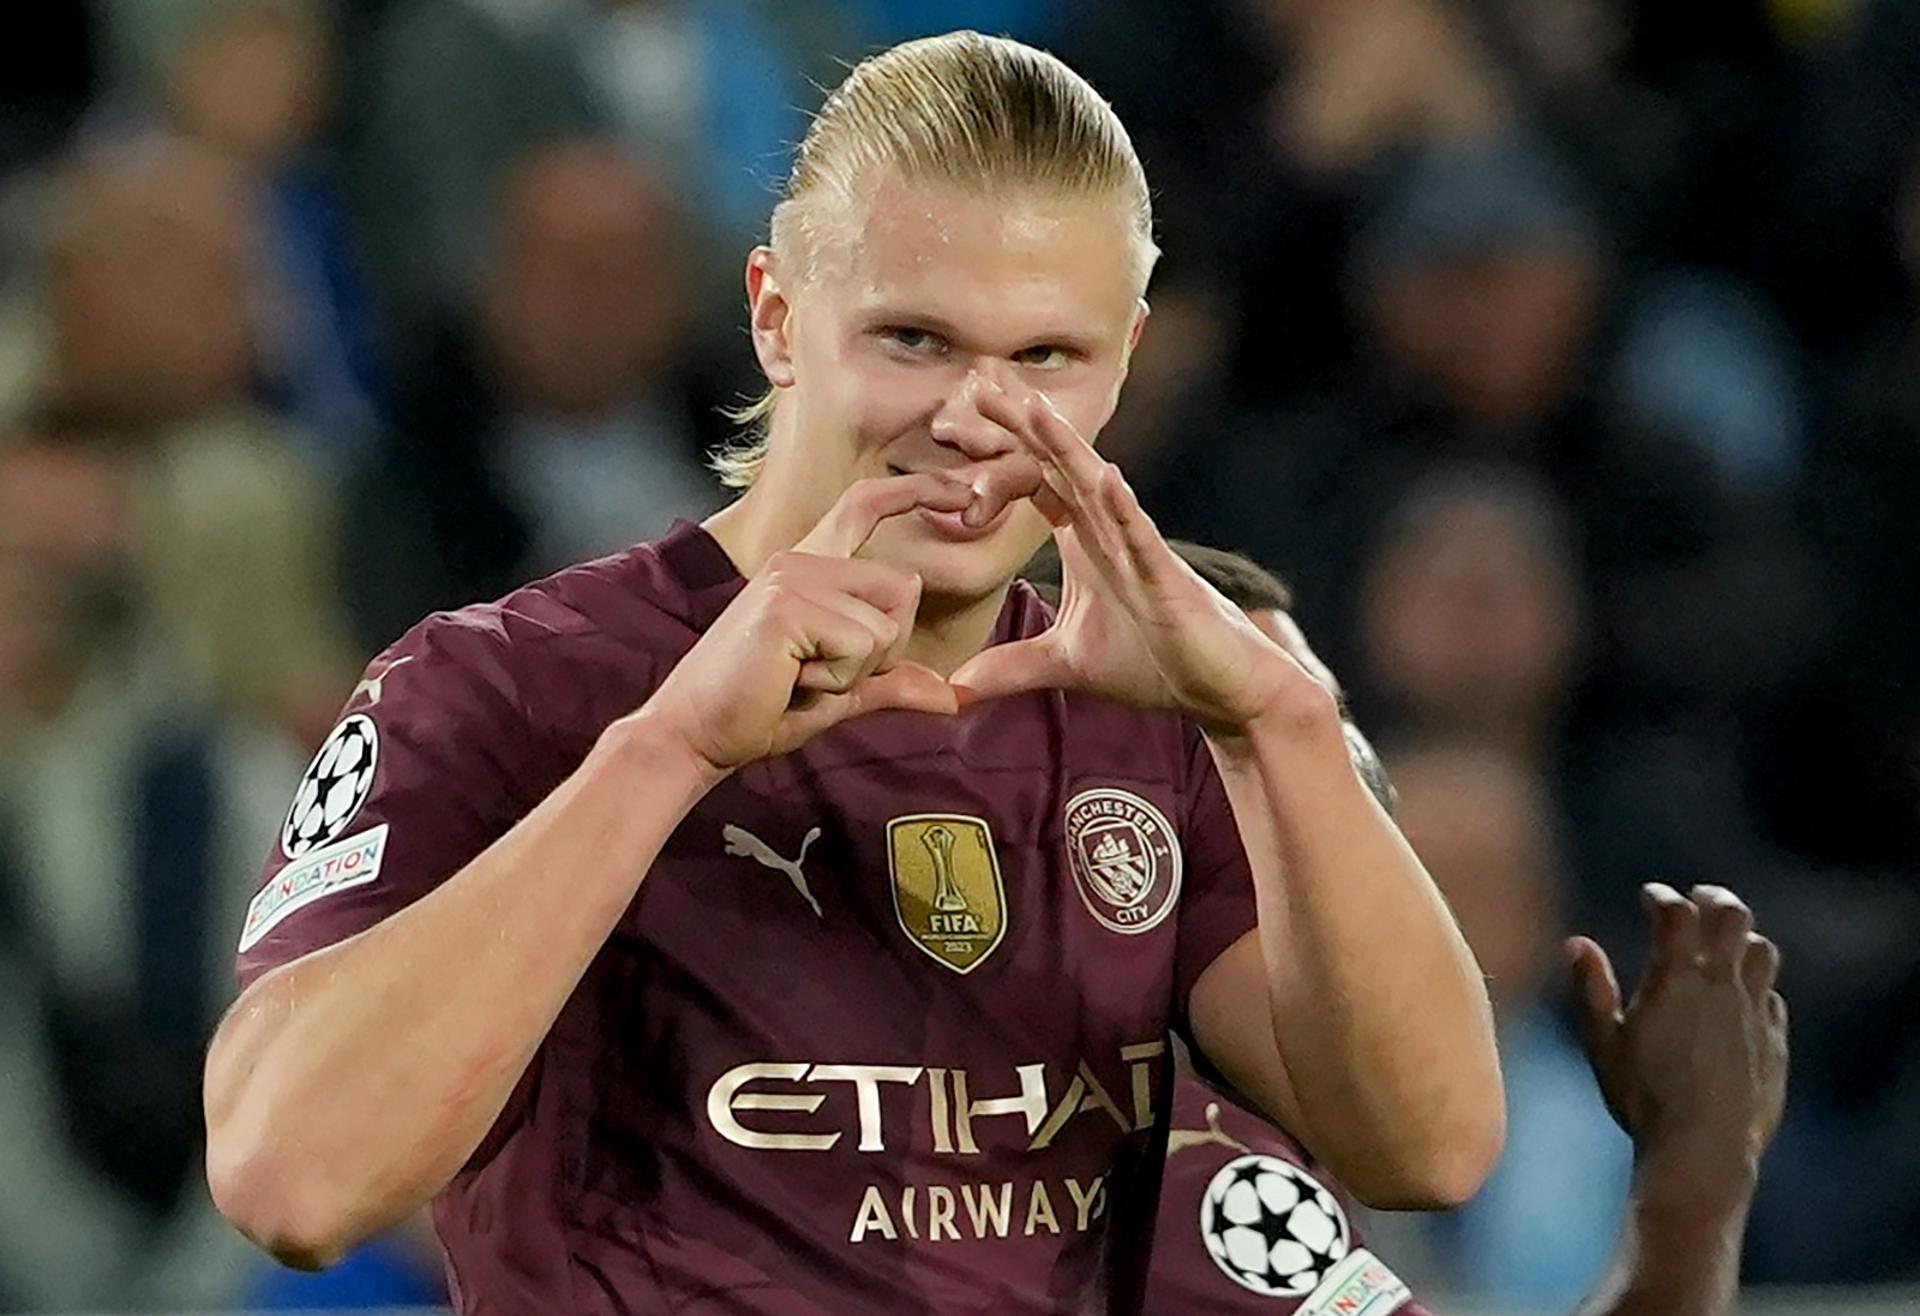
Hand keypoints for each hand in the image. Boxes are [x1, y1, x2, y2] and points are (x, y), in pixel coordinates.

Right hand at [643, 474, 970, 773]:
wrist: (694, 735)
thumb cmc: (759, 710)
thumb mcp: (839, 693)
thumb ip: (891, 682)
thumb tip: (953, 696)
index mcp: (809, 567)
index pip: (864, 505)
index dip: (917, 489)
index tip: (962, 486)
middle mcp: (800, 560)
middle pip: (904, 588)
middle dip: (884, 649)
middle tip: (822, 673)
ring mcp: (791, 577)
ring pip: (885, 625)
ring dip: (856, 672)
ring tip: (800, 678)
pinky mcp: (786, 606)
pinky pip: (861, 647)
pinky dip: (838, 680)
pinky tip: (792, 680)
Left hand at [949, 380, 1331, 734]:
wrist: (1220, 689)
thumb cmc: (1155, 663)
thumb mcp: (1066, 666)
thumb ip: (1010, 668)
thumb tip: (953, 690)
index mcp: (1085, 542)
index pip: (1037, 483)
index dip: (999, 457)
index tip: (956, 431)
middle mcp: (1110, 533)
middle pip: (1060, 466)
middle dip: (1022, 425)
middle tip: (980, 382)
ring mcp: (1140, 551)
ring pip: (1097, 489)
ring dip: (1066, 449)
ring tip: (1034, 408)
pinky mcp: (1166, 579)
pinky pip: (1142, 537)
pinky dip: (1123, 508)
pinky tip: (1106, 478)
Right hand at [1568, 883, 1788, 1187]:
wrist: (1704, 1151)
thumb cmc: (1643, 1099)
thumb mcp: (1603, 1044)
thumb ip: (1590, 989)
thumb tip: (1576, 942)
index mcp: (1677, 979)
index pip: (1676, 912)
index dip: (1662, 896)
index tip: (1650, 896)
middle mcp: (1721, 986)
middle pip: (1732, 916)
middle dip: (1714, 899)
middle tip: (1698, 898)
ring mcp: (1753, 1014)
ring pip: (1762, 951)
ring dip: (1741, 938)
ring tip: (1723, 943)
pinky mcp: (1774, 1044)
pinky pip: (1771, 998)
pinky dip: (1756, 986)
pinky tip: (1739, 999)